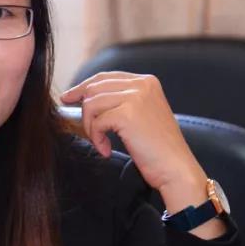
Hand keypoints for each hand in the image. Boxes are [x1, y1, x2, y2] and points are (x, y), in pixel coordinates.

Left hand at [61, 71, 225, 238]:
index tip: (69, 98)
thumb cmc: (157, 148)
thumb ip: (122, 102)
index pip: (106, 77)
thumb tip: (85, 98)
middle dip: (83, 109)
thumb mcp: (142, 115)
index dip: (83, 87)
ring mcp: (135, 97)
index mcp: (147, 81)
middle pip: (95, 88)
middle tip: (81, 127)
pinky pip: (97, 122)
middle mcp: (142, 84)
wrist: (175, 168)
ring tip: (101, 143)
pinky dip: (97, 138)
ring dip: (91, 127)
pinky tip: (106, 150)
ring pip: (92, 104)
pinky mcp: (128, 114)